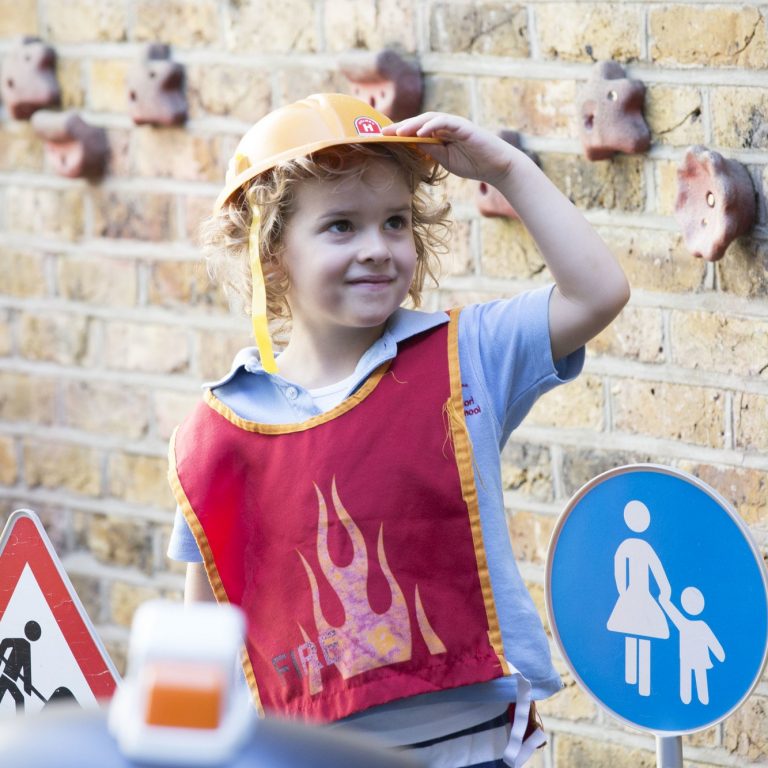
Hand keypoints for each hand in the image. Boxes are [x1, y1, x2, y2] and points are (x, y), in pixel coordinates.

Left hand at [383, 112, 518, 187]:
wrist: (496, 166)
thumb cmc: (473, 164)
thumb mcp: (445, 160)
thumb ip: (430, 151)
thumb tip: (412, 145)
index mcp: (440, 134)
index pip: (416, 131)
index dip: (399, 133)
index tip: (382, 139)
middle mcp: (445, 126)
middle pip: (419, 122)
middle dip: (400, 127)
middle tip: (382, 132)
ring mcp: (454, 124)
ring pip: (429, 119)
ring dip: (412, 124)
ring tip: (397, 132)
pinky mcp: (464, 127)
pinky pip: (445, 123)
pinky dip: (432, 125)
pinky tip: (420, 132)